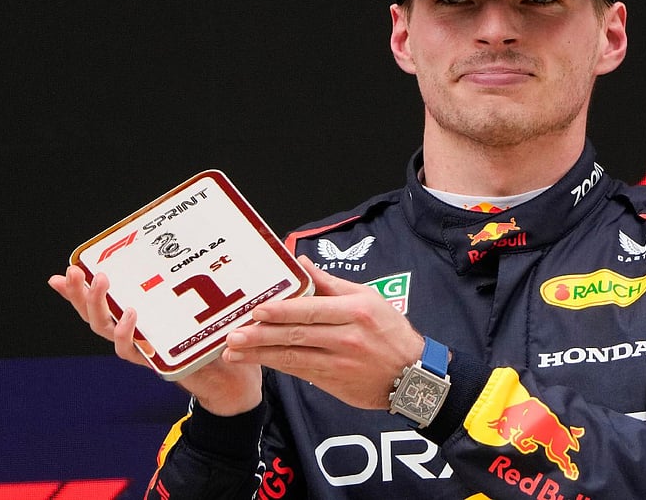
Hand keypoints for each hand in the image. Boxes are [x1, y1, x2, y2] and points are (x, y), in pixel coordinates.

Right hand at [48, 265, 262, 415]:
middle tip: (74, 271)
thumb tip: (189, 250)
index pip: (100, 303)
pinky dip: (126, 332)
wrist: (231, 375)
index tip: (65, 270)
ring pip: (105, 329)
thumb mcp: (200, 305)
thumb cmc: (214, 337)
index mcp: (136, 320)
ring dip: (98, 305)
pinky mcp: (154, 361)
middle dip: (80, 293)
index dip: (79, 291)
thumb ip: (189, 286)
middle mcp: (132, 334)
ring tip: (101, 281)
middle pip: (94, 314)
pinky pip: (130, 350)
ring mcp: (140, 348)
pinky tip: (130, 313)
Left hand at [223, 256, 424, 410]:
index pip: (313, 309)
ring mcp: (340, 362)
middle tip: (233, 334)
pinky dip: (276, 365)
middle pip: (298, 334)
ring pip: (294, 356)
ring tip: (233, 351)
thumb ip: (332, 284)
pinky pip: (300, 371)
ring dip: (261, 353)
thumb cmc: (390, 332)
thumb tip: (302, 265)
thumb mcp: (369, 299)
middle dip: (262, 334)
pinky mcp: (334, 380)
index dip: (283, 311)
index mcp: (356, 311)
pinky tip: (257, 361)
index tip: (257, 310)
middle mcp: (348, 337)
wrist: (413, 375)